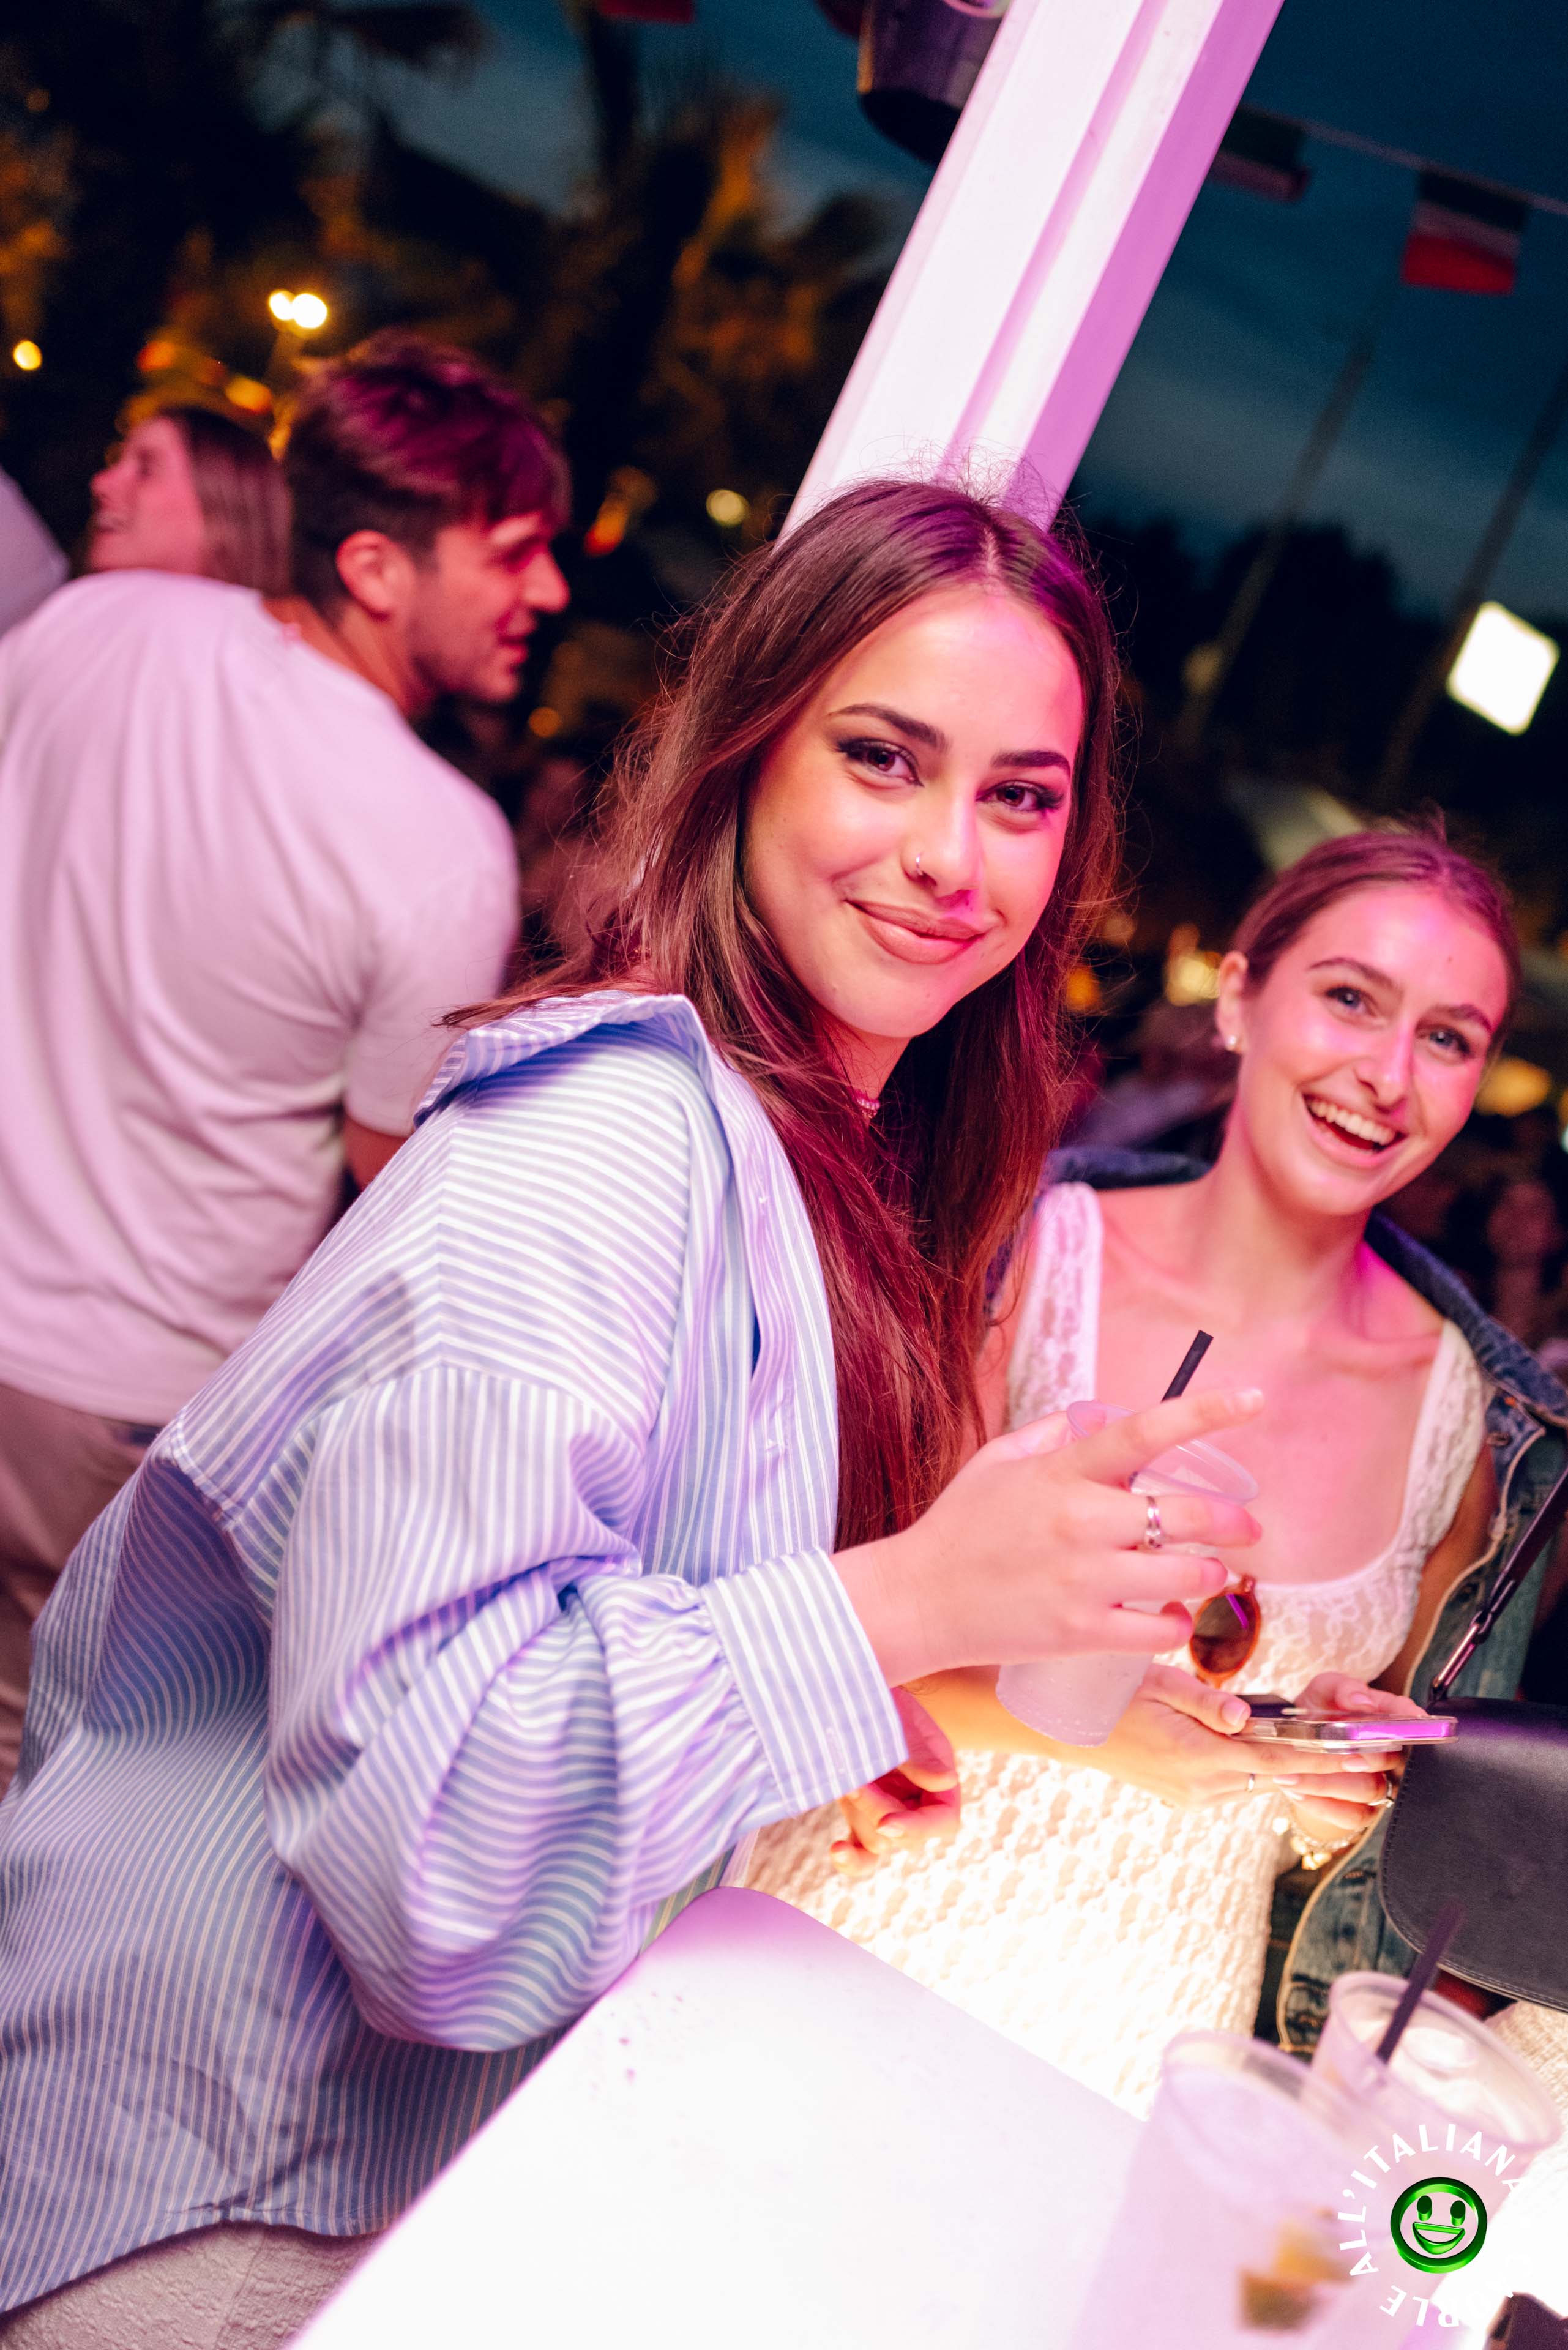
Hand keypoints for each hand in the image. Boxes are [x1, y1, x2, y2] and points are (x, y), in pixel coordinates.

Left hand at [830, 1689, 960, 1880]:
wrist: (851, 1690)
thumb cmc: (882, 1697)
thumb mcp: (903, 1717)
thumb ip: (919, 1750)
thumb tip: (946, 1780)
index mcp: (940, 1781)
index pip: (943, 1822)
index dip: (917, 1828)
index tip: (887, 1822)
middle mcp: (916, 1801)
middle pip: (904, 1837)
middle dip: (877, 1810)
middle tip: (855, 1779)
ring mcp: (888, 1811)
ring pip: (876, 1843)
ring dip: (857, 1814)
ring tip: (845, 1775)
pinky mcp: (860, 1814)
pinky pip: (860, 1850)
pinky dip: (850, 1857)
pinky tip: (837, 1849)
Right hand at [835, 1388, 1265, 1688]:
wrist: (918, 1601)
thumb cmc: (957, 1528)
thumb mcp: (995, 1463)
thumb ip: (1046, 1437)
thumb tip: (1087, 1424)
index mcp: (1062, 1472)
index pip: (1146, 1431)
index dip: (1207, 1412)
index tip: (1253, 1402)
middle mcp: (1081, 1521)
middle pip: (1188, 1514)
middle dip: (1235, 1522)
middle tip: (1249, 1528)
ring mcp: (1084, 1580)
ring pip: (1185, 1574)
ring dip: (1212, 1574)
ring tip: (1212, 1574)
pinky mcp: (1082, 1632)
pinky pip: (1158, 1629)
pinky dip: (1177, 1622)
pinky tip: (1171, 1615)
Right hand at [1075, 1667, 1406, 1818]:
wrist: (1065, 1731)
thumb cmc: (1109, 1695)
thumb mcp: (1155, 1682)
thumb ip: (1205, 1700)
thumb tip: (1247, 1716)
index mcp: (1195, 1756)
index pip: (1276, 1757)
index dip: (1325, 1756)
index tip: (1365, 1755)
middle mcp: (1200, 1785)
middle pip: (1278, 1778)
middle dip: (1330, 1775)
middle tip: (1380, 1776)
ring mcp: (1194, 1796)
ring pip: (1260, 1783)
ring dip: (1302, 1777)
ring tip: (1352, 1775)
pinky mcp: (1188, 1796)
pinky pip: (1238, 1784)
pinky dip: (1268, 1775)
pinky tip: (1293, 1769)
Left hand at [1278, 1674, 1425, 1845]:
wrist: (1293, 1748)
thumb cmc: (1316, 1713)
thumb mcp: (1322, 1692)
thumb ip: (1343, 1688)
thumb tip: (1363, 1701)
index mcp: (1384, 1717)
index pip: (1407, 1715)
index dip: (1408, 1717)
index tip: (1403, 1718)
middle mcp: (1388, 1753)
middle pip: (1393, 1758)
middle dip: (1365, 1755)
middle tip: (1336, 1753)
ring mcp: (1378, 1783)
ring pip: (1370, 1789)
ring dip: (1328, 1783)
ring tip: (1290, 1775)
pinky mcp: (1363, 1810)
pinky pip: (1354, 1815)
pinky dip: (1322, 1804)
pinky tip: (1297, 1790)